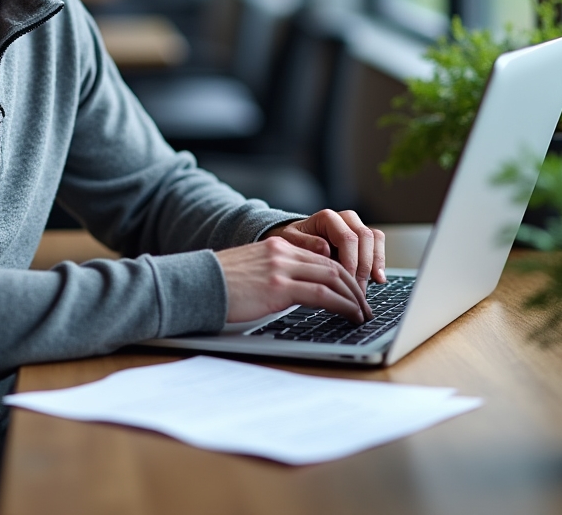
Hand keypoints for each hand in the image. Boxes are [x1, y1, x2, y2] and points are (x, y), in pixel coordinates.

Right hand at [216, 236, 373, 323]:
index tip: (352, 293)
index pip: (322, 258)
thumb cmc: (219, 283)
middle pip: (333, 266)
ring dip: (353, 298)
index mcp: (278, 246)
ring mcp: (281, 267)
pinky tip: (350, 315)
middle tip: (365, 306)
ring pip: (333, 278)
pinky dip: (342, 305)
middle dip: (354, 288)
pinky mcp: (279, 286)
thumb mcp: (253, 271)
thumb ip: (277, 273)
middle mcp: (283, 252)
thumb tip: (297, 292)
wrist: (197, 284)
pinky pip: (322, 294)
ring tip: (363, 314)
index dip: (343, 276)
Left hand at [262, 210, 385, 289]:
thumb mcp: (291, 242)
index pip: (347, 238)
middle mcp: (345, 218)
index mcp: (328, 218)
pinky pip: (377, 244)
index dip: (350, 261)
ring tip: (373, 283)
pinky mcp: (362, 238)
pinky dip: (380, 260)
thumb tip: (325, 248)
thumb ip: (306, 244)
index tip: (348, 280)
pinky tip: (378, 278)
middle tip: (359, 290)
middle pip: (364, 238)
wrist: (296, 241)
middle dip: (363, 266)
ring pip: (374, 239)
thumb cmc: (293, 242)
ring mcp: (356, 226)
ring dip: (375, 263)